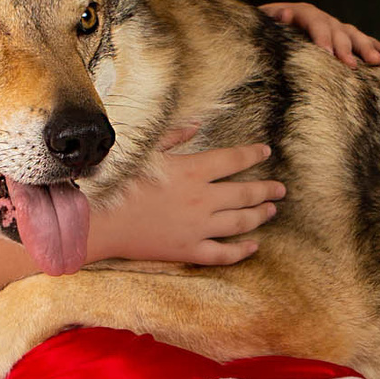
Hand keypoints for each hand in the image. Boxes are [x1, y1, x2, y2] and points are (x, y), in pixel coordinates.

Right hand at [88, 128, 282, 265]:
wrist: (99, 220)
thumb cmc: (118, 181)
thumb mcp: (145, 150)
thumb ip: (174, 136)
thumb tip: (197, 125)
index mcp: (192, 170)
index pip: (233, 160)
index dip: (253, 155)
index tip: (265, 151)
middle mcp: (201, 199)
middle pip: (245, 193)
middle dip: (267, 189)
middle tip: (280, 188)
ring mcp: (198, 227)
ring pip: (241, 222)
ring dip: (260, 215)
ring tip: (271, 209)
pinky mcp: (189, 250)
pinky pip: (223, 253)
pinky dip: (242, 250)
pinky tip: (254, 245)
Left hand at [262, 1, 379, 66]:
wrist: (269, 25)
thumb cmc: (263, 29)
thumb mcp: (263, 22)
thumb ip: (272, 19)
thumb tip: (286, 14)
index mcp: (302, 12)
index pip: (315, 22)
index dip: (322, 37)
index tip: (327, 54)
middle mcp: (321, 17)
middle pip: (337, 30)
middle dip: (345, 48)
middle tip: (350, 65)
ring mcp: (332, 26)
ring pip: (352, 34)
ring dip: (365, 47)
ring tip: (376, 60)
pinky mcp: (339, 35)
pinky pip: (358, 38)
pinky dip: (372, 43)